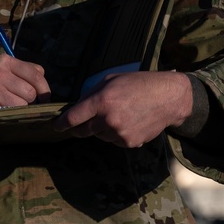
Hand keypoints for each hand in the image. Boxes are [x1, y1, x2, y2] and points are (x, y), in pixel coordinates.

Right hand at [0, 55, 50, 130]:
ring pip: (23, 105)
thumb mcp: (3, 73)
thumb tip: (47, 91)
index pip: (37, 73)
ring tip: (7, 108)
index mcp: (4, 60)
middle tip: (18, 104)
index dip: (44, 89)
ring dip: (20, 111)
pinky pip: (12, 113)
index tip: (43, 98)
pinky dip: (11, 117)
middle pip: (31, 92)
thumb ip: (25, 74)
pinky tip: (1, 114)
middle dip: (30, 102)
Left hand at [53, 71, 192, 147]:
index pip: (74, 118)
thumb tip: (76, 108)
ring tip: (115, 115)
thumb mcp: (110, 80)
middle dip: (78, 128)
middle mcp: (109, 120)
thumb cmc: (137, 84)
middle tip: (77, 124)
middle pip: (83, 131)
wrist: (167, 98)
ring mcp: (120, 133)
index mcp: (102, 101)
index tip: (55, 127)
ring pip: (99, 136)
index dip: (62, 124)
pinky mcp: (130, 143)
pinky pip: (114, 141)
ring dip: (100, 129)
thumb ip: (91, 94)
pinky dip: (114, 134)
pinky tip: (126, 121)